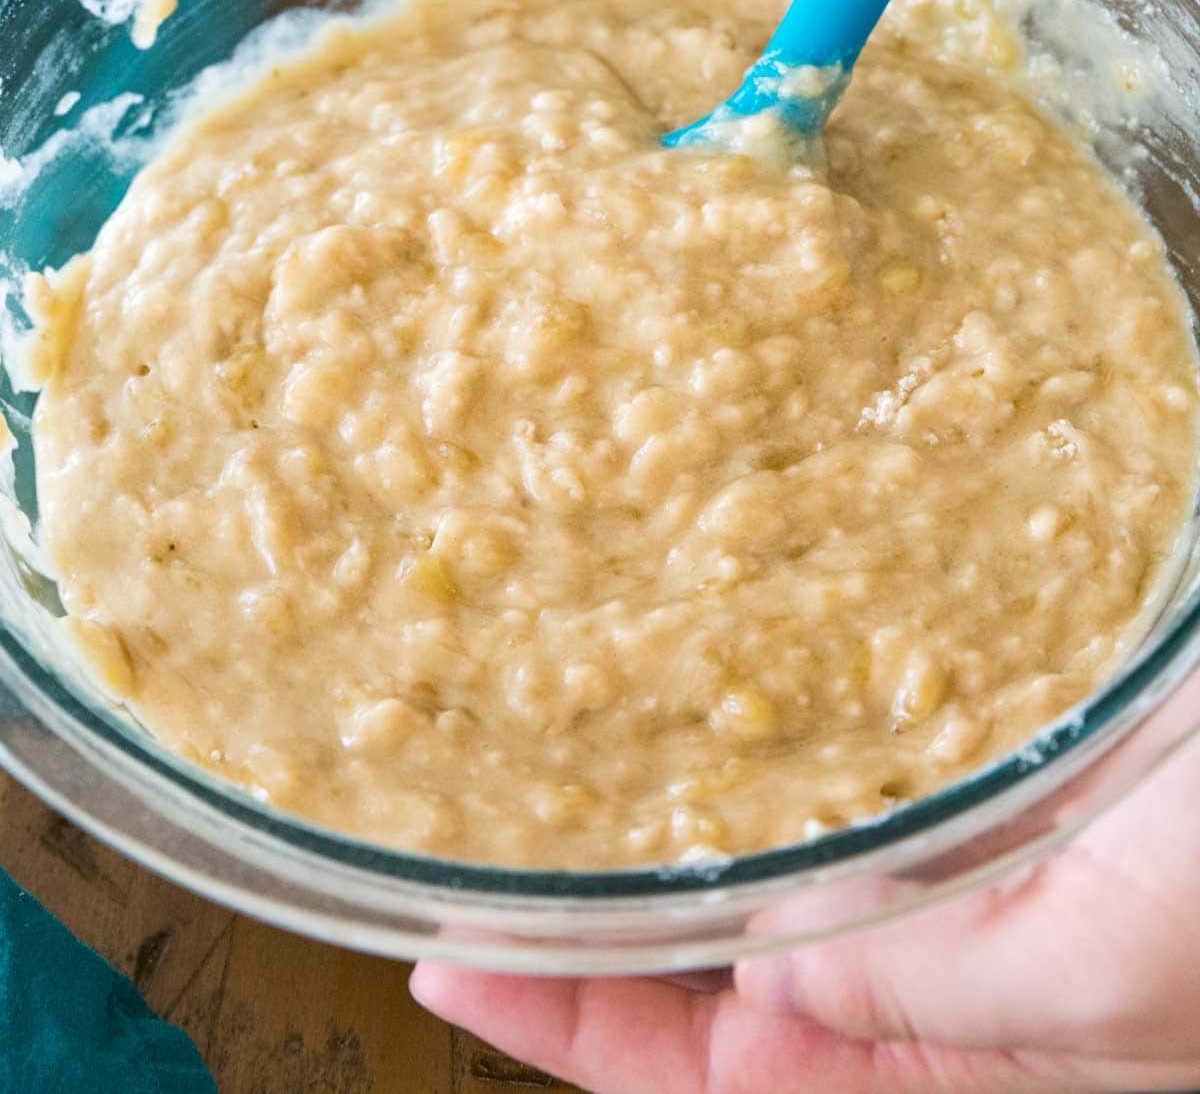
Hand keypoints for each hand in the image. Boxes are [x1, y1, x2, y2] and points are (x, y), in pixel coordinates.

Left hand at [410, 711, 1199, 1092]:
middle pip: (742, 988)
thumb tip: (783, 985)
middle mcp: (974, 975)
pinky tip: (716, 689)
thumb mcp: (1125, 965)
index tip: (459, 971)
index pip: (737, 1079)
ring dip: (687, 836)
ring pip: (794, 874)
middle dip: (608, 942)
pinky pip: (863, 775)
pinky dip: (779, 747)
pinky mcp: (1005, 759)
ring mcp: (984, 859)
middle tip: (473, 852)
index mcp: (994, 1063)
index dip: (590, 1035)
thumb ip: (952, 992)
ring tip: (557, 765)